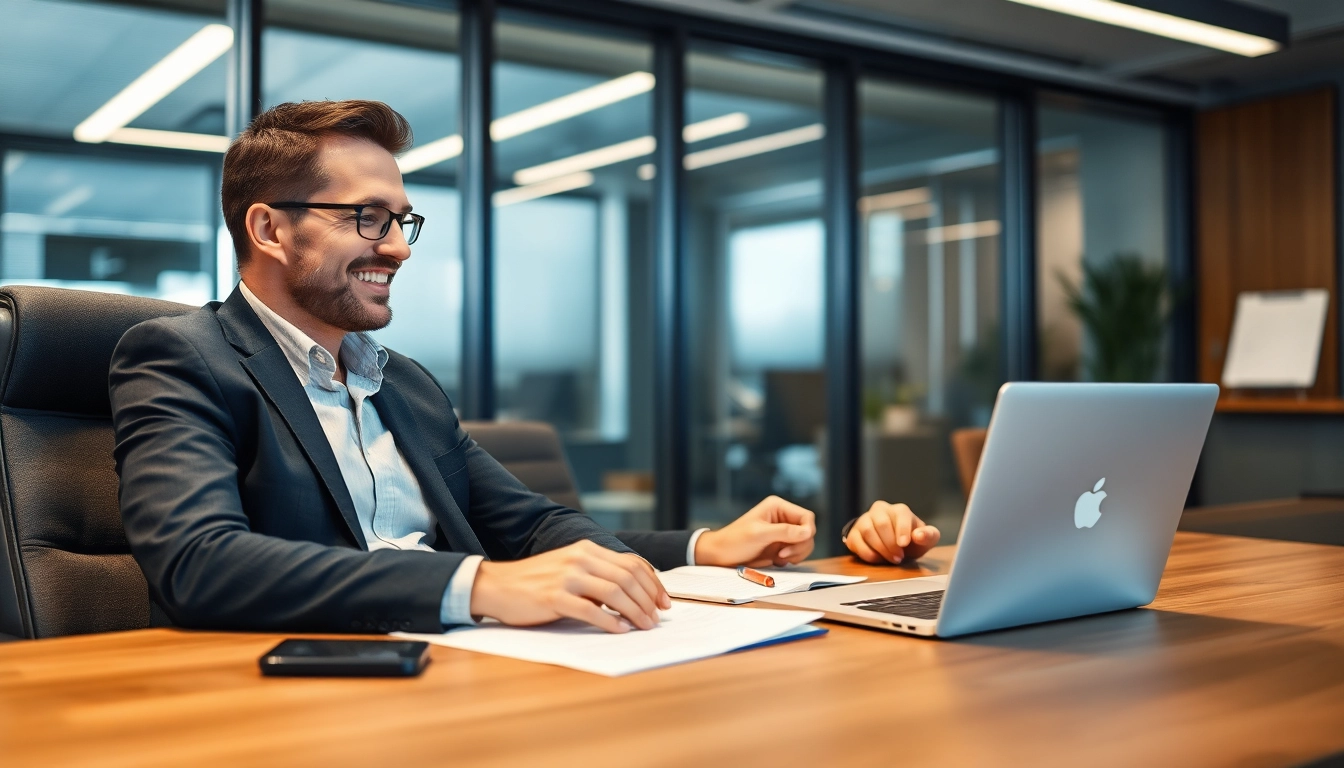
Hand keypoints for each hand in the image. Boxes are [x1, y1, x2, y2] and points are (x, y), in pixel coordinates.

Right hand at [470, 540, 670, 633]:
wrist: (496, 585)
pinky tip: (620, 631)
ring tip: (644, 626)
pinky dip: (610, 622)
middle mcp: (579, 559)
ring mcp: (567, 577)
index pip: (631, 563)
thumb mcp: (569, 568)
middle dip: (648, 600)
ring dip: (635, 612)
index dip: (652, 583)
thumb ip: (597, 575)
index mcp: (586, 549)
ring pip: (614, 593)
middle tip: (657, 618)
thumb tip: (630, 596)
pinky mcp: (554, 598)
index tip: (663, 601)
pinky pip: (591, 611)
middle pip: (627, 578)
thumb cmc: (535, 582)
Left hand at [694, 495, 815, 566]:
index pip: (806, 517)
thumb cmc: (735, 541)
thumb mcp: (759, 534)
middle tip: (783, 555)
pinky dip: (792, 559)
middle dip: (800, 546)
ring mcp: (783, 533)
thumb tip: (808, 532)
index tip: (796, 543)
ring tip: (779, 558)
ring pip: (805, 543)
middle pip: (808, 531)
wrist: (721, 555)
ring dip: (797, 554)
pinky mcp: (781, 546)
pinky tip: (777, 560)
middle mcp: (783, 518)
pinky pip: (797, 553)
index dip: (807, 530)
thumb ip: (784, 532)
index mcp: (778, 507)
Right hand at [844, 501, 939, 564]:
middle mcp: (880, 510)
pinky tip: (877, 558)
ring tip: (890, 559)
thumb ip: (928, 536)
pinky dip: (867, 553)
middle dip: (891, 544)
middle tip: (899, 558)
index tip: (904, 544)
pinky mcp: (853, 533)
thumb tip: (919, 535)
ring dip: (880, 549)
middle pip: (882, 524)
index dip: (902, 529)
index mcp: (899, 510)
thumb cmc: (909, 540)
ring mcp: (864, 520)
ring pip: (868, 531)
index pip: (900, 514)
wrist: (891, 545)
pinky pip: (856, 541)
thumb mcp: (924, 539)